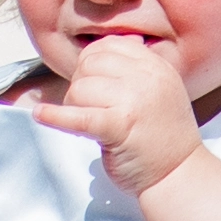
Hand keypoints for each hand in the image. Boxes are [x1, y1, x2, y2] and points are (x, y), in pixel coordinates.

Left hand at [24, 34, 202, 192]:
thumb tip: (96, 53)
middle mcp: (147, 78)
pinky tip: (41, 115)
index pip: (109, 46)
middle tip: (89, 107)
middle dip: (81, 84)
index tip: (91, 81)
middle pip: (90, 64)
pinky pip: (78, 116)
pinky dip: (55, 117)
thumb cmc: (165, 138)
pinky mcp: (118, 127)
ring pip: (80, 88)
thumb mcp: (160, 91)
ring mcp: (133, 101)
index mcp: (156, 66)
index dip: (91, 62)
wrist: (179, 174)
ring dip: (74, 105)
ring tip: (88, 123)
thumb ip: (135, 70)